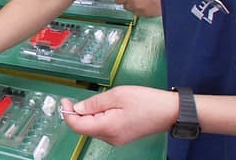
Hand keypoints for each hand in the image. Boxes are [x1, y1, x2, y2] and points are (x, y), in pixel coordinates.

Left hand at [60, 86, 176, 144]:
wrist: (170, 112)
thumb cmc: (147, 102)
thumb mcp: (117, 95)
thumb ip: (94, 102)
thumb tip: (78, 108)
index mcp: (108, 127)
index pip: (77, 126)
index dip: (67, 113)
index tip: (65, 101)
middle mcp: (110, 137)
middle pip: (85, 127)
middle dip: (79, 112)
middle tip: (81, 97)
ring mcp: (116, 139)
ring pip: (94, 127)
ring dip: (91, 114)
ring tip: (103, 101)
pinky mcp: (121, 136)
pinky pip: (103, 127)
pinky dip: (100, 117)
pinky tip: (108, 107)